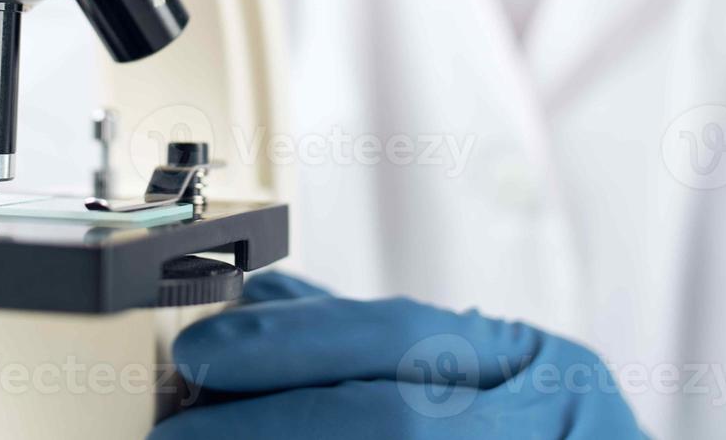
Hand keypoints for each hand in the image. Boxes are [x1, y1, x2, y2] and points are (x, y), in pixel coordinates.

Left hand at [151, 272, 643, 439]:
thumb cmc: (542, 437)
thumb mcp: (483, 373)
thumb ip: (375, 341)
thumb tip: (261, 300)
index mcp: (540, 368)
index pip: (401, 337)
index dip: (292, 343)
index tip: (199, 353)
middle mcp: (549, 424)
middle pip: (393, 419)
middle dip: (270, 424)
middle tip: (176, 433)